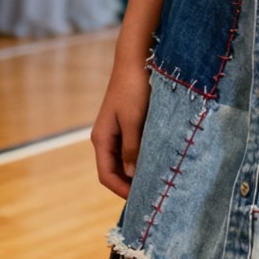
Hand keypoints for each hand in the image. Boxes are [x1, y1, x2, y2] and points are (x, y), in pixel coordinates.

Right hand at [91, 60, 150, 198]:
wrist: (135, 58)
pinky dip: (141, 156)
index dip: (121, 190)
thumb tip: (132, 175)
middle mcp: (106, 137)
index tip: (140, 200)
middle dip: (129, 183)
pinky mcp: (127, 122)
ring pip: (124, 159)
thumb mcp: (134, 120)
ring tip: (156, 179)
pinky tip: (156, 159)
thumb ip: (132, 148)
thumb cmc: (134, 87)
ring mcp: (116, 129)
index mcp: (102, 138)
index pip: (106, 175)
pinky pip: (131, 146)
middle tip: (151, 194)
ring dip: (136, 170)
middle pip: (114, 170)